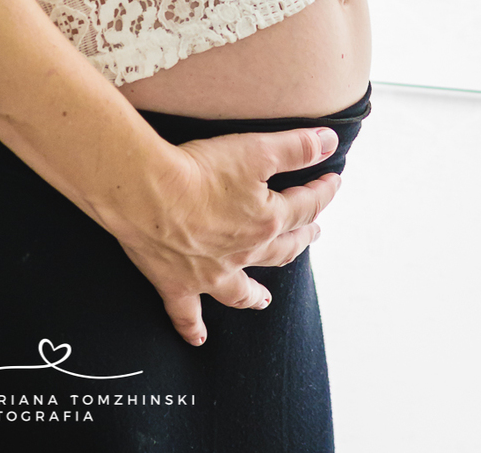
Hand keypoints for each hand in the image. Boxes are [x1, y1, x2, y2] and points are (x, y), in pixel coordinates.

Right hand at [113, 126, 340, 341]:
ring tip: (265, 300)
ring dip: (256, 295)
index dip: (322, 193)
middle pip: (281, 250)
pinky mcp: (177, 284)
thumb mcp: (256, 149)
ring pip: (241, 291)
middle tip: (310, 234)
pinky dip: (193, 328)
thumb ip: (294, 147)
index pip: (304, 207)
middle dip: (300, 240)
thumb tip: (329, 142)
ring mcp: (211, 274)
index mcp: (266, 222)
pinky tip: (199, 339)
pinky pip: (187, 314)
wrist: (148, 193)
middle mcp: (243, 254)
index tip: (333, 180)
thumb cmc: (199, 169)